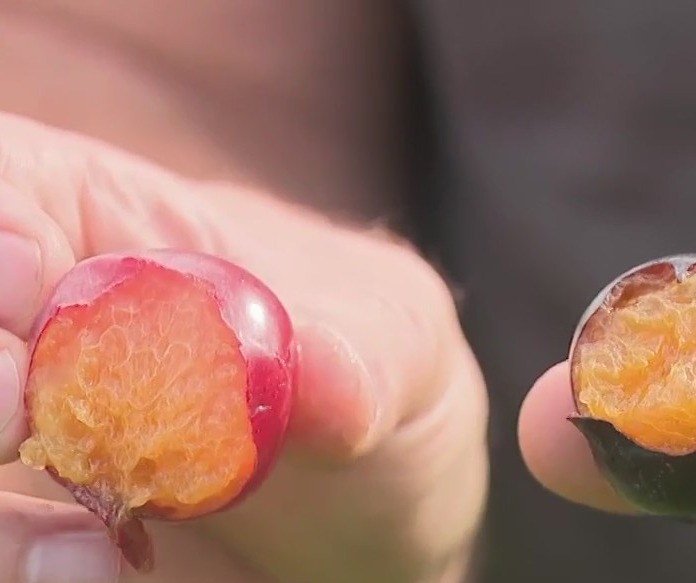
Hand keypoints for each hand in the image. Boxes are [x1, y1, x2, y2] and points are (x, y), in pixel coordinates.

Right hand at [0, 112, 486, 582]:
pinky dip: (23, 559)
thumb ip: (366, 350)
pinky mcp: (55, 521)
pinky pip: (5, 536)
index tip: (25, 282)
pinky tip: (93, 568)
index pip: (18, 181)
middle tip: (18, 418)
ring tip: (88, 547)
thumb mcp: (403, 348)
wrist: (380, 509)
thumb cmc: (387, 379)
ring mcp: (50, 425)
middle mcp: (62, 324)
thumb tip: (319, 362)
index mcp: (133, 230)